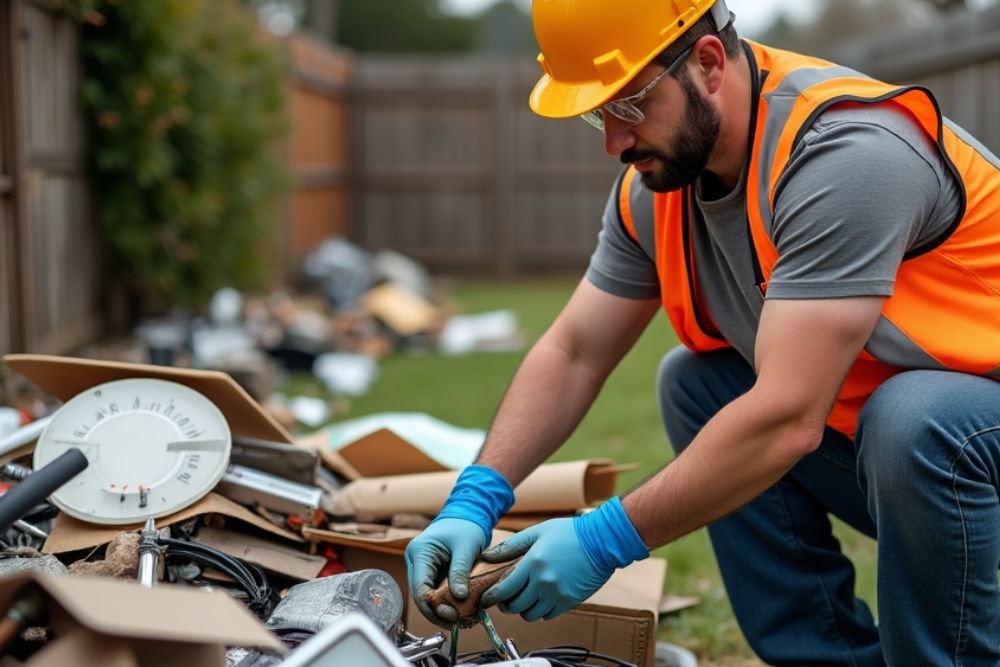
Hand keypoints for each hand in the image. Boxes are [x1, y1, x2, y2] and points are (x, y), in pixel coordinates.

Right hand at [405, 517, 486, 626]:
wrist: (467, 514)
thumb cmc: (465, 526)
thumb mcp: (466, 547)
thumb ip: (461, 571)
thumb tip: (459, 597)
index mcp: (419, 552)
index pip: (419, 587)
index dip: (433, 606)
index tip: (451, 616)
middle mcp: (415, 561)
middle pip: (420, 594)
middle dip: (437, 611)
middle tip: (456, 622)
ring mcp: (421, 567)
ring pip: (427, 595)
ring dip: (441, 609)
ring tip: (459, 619)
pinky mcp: (430, 571)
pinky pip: (435, 590)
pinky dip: (445, 601)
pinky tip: (459, 610)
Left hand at [478, 518, 611, 621]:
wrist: (602, 541)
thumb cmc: (570, 533)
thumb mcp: (538, 532)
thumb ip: (511, 546)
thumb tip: (487, 555)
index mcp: (533, 563)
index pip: (504, 590)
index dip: (491, 597)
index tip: (486, 598)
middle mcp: (544, 582)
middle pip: (515, 606)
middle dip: (506, 605)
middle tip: (505, 599)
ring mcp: (557, 594)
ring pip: (531, 614)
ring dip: (523, 609)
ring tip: (524, 598)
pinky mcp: (570, 602)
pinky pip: (548, 615)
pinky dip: (541, 611)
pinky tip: (541, 599)